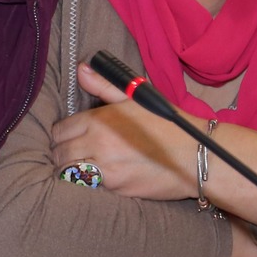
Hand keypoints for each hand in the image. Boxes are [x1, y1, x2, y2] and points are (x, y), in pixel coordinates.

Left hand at [48, 63, 196, 199]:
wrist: (197, 156)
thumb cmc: (167, 124)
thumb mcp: (136, 98)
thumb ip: (103, 86)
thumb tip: (81, 69)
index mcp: (99, 120)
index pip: (59, 131)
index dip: (61, 135)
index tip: (66, 138)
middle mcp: (98, 144)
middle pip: (60, 154)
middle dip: (61, 153)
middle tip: (70, 154)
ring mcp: (107, 169)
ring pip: (69, 172)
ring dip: (71, 170)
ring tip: (79, 167)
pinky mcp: (117, 188)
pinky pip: (90, 186)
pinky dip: (88, 183)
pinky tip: (95, 177)